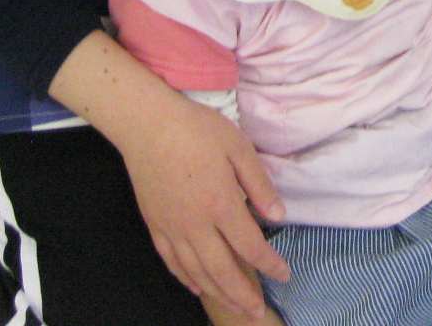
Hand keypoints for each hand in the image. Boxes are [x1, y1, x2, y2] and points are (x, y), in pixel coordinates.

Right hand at [113, 93, 290, 318]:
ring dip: (217, 293)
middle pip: (222, 270)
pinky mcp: (155, 225)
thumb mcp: (239, 148)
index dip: (269, 265)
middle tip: (257, 311)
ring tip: (235, 307)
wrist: (147, 125)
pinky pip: (171, 262)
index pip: (250, 246)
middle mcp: (196, 225)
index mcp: (221, 204)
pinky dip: (186, 279)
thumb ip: (259, 185)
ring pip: (196, 272)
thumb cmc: (197, 130)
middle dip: (243, 294)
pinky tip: (196, 287)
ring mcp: (172, 228)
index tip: (284, 274)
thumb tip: (278, 216)